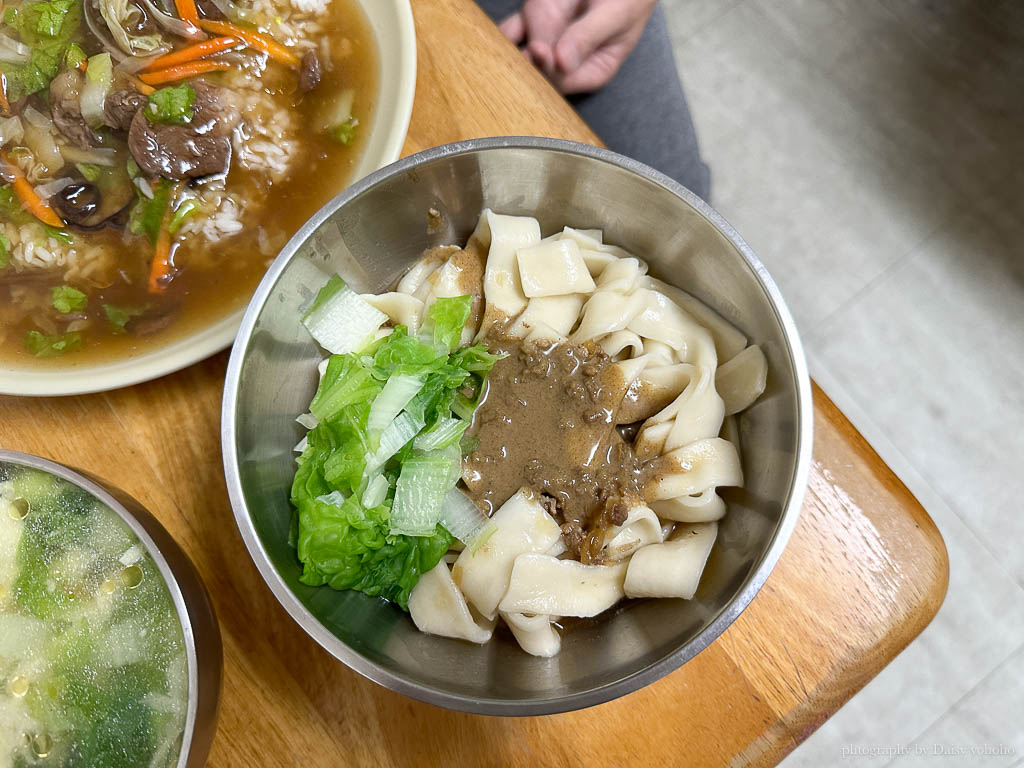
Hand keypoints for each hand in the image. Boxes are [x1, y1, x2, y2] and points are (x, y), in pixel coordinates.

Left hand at [499, 0, 656, 94]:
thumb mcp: (615, 15)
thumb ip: (588, 37)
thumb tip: (562, 63)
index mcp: (591, 71)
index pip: (563, 82)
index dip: (547, 71)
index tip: (540, 51)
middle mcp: (564, 62)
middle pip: (535, 75)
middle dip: (524, 65)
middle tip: (521, 47)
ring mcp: (546, 40)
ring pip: (517, 56)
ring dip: (505, 55)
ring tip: (499, 49)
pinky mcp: (532, 20)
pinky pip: (508, 33)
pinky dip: (499, 36)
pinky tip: (489, 37)